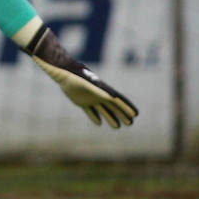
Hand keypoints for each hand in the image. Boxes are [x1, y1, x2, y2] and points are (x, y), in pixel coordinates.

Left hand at [23, 24, 137, 127]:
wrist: (63, 70)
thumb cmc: (76, 74)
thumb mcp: (88, 82)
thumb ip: (100, 90)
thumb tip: (113, 98)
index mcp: (102, 90)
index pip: (118, 99)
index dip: (127, 107)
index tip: (135, 114)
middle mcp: (98, 94)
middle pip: (113, 106)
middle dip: (122, 114)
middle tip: (131, 123)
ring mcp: (90, 98)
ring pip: (103, 110)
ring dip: (110, 118)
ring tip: (117, 127)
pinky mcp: (81, 101)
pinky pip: (89, 111)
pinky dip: (94, 117)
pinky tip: (99, 123)